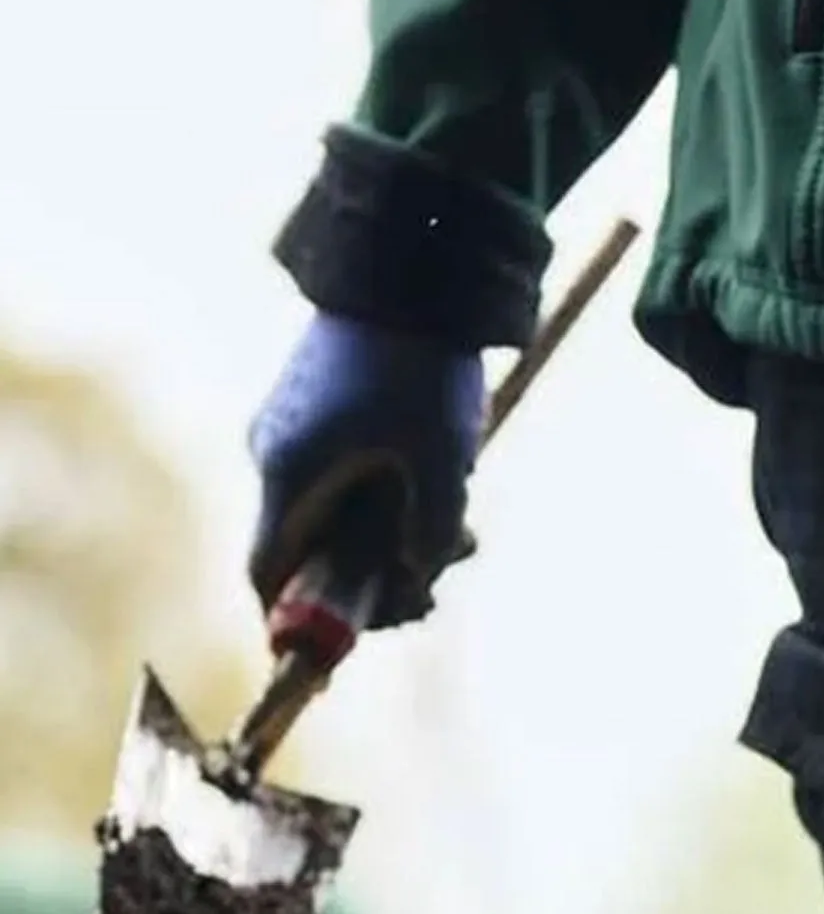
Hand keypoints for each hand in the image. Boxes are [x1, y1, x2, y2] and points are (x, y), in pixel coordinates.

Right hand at [248, 311, 485, 632]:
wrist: (412, 267)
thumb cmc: (423, 373)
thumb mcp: (443, 473)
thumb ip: (426, 546)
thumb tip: (409, 587)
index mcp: (288, 476)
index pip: (267, 577)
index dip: (297, 625)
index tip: (344, 646)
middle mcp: (273, 455)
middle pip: (309, 557)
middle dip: (374, 583)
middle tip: (437, 588)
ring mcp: (290, 429)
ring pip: (336, 520)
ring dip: (396, 543)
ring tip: (466, 537)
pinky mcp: (315, 410)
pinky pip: (342, 481)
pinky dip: (387, 502)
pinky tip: (448, 494)